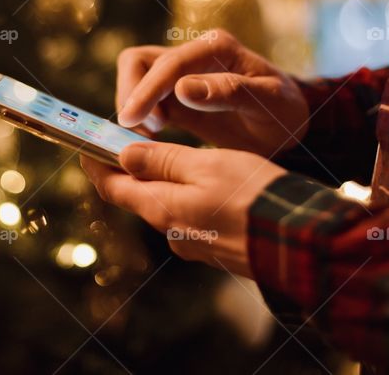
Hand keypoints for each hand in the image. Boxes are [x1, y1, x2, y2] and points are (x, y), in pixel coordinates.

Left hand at [80, 142, 286, 277]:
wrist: (302, 242)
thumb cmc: (254, 197)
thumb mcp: (206, 165)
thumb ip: (163, 161)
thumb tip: (124, 156)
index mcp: (163, 210)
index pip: (113, 187)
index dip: (97, 164)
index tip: (87, 144)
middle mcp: (173, 232)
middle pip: (140, 197)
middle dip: (132, 170)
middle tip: (131, 141)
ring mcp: (196, 244)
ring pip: (170, 206)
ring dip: (166, 182)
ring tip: (176, 155)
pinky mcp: (218, 248)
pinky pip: (195, 217)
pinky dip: (191, 196)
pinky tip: (212, 182)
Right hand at [115, 30, 308, 156]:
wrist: (289, 124)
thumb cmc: (284, 111)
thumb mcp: (269, 103)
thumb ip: (230, 92)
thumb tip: (182, 89)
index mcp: (218, 48)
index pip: (169, 63)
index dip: (146, 90)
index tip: (132, 119)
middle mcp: (195, 53)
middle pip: (139, 61)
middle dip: (131, 93)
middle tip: (143, 130)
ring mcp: (182, 72)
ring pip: (135, 75)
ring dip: (132, 103)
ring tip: (150, 135)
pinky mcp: (174, 94)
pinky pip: (143, 97)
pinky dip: (138, 116)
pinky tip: (150, 139)